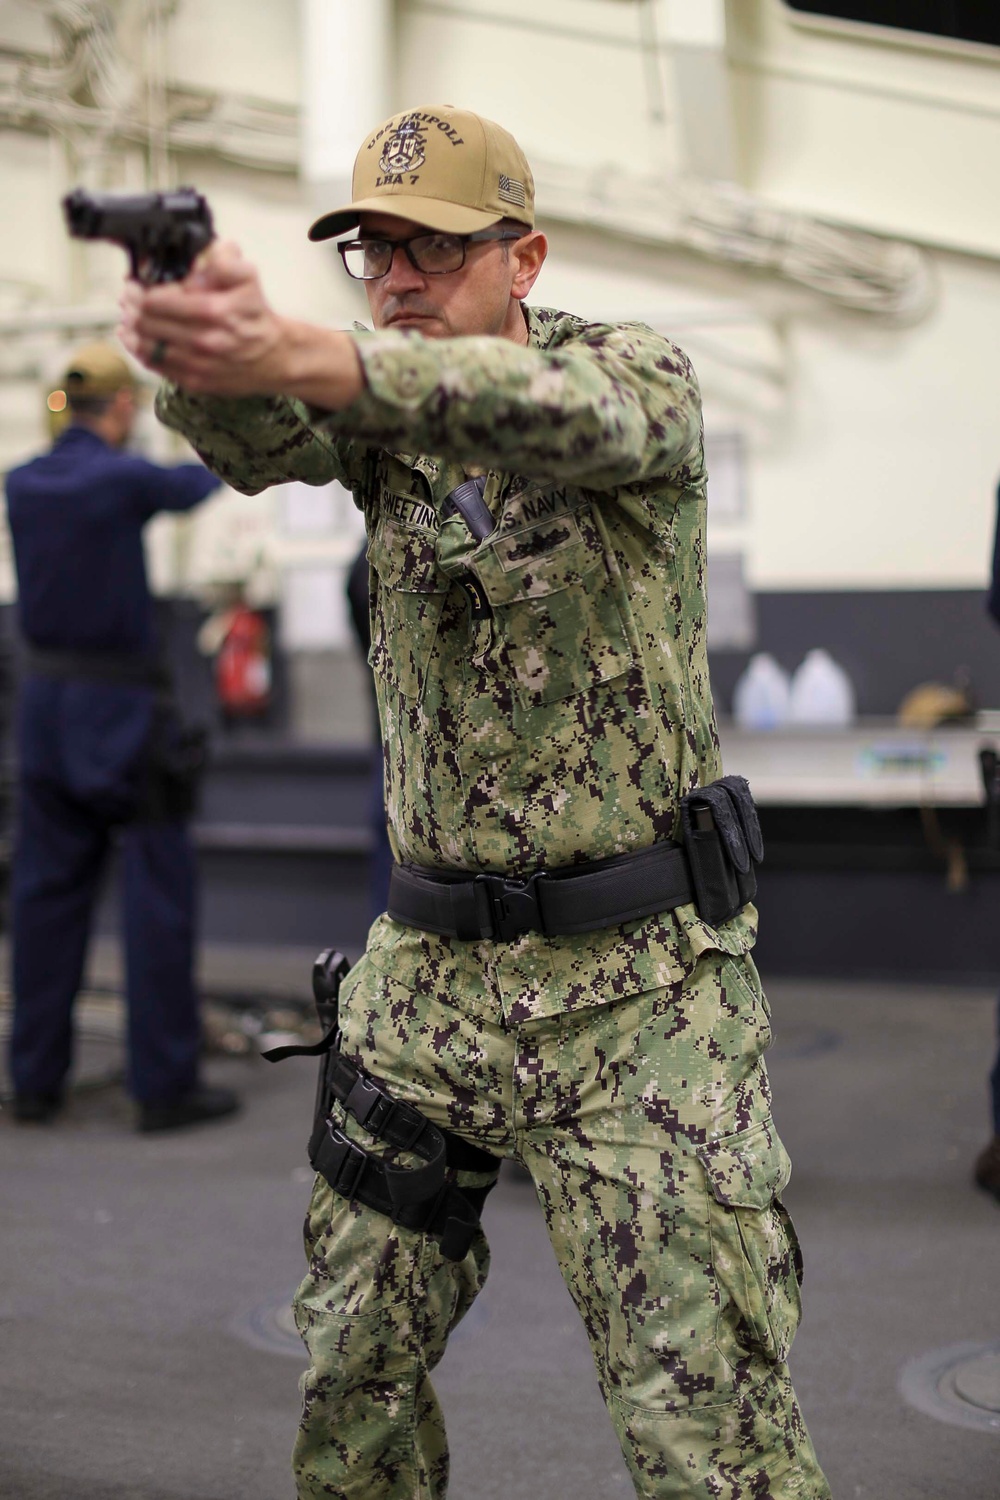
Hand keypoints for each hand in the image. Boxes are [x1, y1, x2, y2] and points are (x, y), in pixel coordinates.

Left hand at [118, 240, 291, 396]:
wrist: (275, 357)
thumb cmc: (256, 315)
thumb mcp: (248, 276)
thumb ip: (222, 259)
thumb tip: (195, 262)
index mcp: (213, 310)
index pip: (156, 299)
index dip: (140, 289)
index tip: (135, 282)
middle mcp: (203, 340)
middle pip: (146, 322)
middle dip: (131, 306)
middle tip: (128, 296)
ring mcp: (197, 364)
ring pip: (145, 346)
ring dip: (130, 329)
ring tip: (127, 316)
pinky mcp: (194, 382)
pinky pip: (155, 366)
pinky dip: (138, 350)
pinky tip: (132, 338)